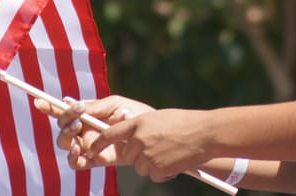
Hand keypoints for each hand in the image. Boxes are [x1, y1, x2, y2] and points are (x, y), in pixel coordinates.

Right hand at [33, 94, 152, 168]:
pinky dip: (73, 158)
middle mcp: (84, 129)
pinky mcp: (95, 160)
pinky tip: (79, 150)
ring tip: (78, 131)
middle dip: (64, 121)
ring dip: (66, 137)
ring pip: (65, 144)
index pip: (64, 111)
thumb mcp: (114, 104)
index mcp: (87, 114)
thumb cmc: (135, 114)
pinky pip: (76, 163)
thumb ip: (93, 106)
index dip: (50, 107)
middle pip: (62, 128)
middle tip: (77, 118)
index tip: (39, 102)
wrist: (152, 134)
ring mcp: (88, 145)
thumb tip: (69, 101)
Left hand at [82, 107, 216, 182]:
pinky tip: (174, 161)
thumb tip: (129, 140)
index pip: (110, 134)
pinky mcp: (157, 170)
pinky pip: (153, 175)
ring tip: (169, 152)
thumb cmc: (184, 123)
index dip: (98, 142)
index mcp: (138, 123)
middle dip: (139, 155)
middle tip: (158, 147)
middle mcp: (139, 139)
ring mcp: (148, 155)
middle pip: (128, 155)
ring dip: (152, 164)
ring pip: (140, 167)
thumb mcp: (157, 119)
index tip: (90, 148)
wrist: (204, 134)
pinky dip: (162, 172)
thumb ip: (140, 128)